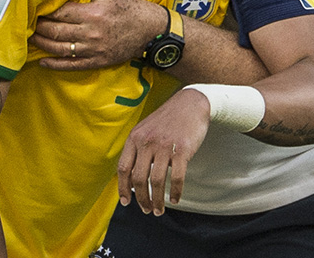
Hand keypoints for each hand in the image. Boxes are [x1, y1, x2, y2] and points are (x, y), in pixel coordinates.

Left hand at [34, 0, 165, 69]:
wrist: (150, 30)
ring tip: (31, 38)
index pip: (60, 13)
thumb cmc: (129, 5)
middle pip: (56, 32)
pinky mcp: (96, 61)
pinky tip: (42, 62)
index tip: (35, 7)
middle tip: (29, 22)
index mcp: (92, 13)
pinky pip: (71, 66)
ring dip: (42, 44)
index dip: (45, 11)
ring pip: (59, 49)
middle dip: (39, 27)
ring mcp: (92, 50)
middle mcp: (90, 34)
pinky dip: (54, 65)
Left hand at [116, 88, 209, 214]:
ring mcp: (164, 146)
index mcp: (135, 137)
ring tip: (159, 210)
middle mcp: (147, 142)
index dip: (122, 188)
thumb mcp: (146, 129)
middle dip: (141, 199)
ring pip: (156, 181)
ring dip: (157, 200)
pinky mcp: (182, 149)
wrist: (191, 103)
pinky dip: (175, 192)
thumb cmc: (167, 120)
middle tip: (146, 210)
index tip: (126, 203)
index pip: (123, 168)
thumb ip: (137, 149)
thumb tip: (130, 178)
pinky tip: (175, 199)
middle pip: (138, 179)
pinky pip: (176, 177)